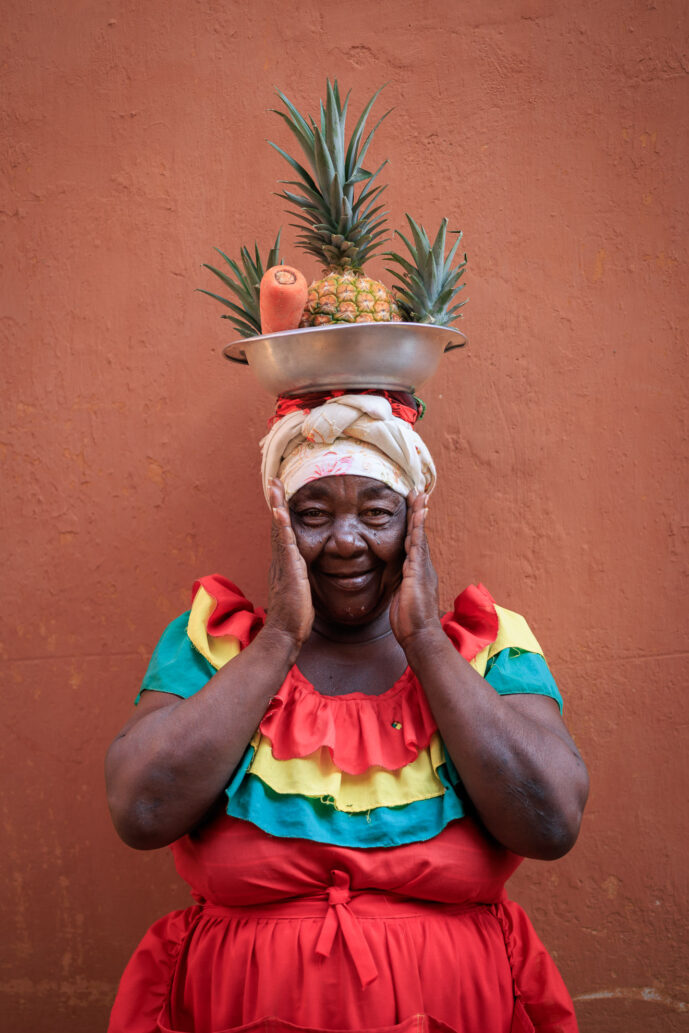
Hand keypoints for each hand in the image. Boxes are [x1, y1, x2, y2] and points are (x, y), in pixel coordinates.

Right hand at [265, 478, 313, 646]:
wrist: (284, 635)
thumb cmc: (294, 618)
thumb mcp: (299, 591)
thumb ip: (299, 579)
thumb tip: (302, 574)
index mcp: (284, 564)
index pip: (282, 533)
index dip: (281, 514)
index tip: (280, 496)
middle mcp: (280, 560)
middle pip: (277, 525)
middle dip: (275, 502)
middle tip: (274, 480)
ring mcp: (282, 564)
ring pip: (278, 529)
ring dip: (277, 506)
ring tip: (275, 486)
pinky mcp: (288, 570)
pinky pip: (285, 544)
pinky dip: (282, 526)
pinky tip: (281, 512)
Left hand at [389, 491, 440, 650]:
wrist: (419, 635)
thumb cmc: (409, 621)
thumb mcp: (400, 598)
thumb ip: (399, 584)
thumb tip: (397, 581)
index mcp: (417, 571)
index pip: (413, 543)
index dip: (413, 525)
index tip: (413, 508)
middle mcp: (422, 565)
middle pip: (419, 533)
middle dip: (418, 512)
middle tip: (417, 492)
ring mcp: (421, 567)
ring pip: (420, 534)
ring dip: (418, 513)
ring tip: (418, 495)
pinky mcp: (417, 570)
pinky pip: (418, 543)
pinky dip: (418, 527)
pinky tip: (418, 513)